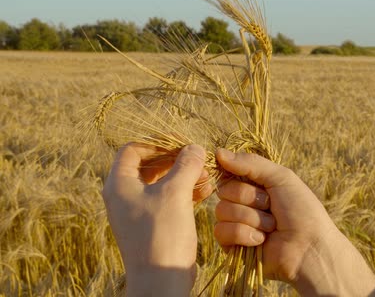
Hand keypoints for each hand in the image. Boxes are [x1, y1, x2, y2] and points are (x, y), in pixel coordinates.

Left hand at [102, 143, 212, 295]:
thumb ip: (186, 165)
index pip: (132, 150)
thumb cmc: (163, 233)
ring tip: (206, 176)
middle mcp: (124, 196)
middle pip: (149, 165)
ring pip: (161, 184)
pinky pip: (168, 200)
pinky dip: (185, 193)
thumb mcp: (176, 193)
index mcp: (119, 184)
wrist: (161, 280)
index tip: (181, 145)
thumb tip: (195, 147)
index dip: (156, 143)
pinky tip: (205, 192)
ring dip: (184, 177)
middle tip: (198, 160)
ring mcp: (138, 212)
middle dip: (176, 160)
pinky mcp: (152, 225)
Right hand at [214, 149, 374, 295]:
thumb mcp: (280, 177)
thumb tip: (217, 152)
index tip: (250, 178)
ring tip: (272, 226)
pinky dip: (245, 234)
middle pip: (224, 190)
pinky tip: (262, 240)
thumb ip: (250, 163)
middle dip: (250, 198)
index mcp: (253, 185)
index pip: (228, 172)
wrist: (309, 247)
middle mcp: (242, 204)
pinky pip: (222, 232)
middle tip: (271, 206)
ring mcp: (236, 225)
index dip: (233, 173)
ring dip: (251, 218)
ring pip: (222, 211)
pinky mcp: (232, 247)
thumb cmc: (301, 210)